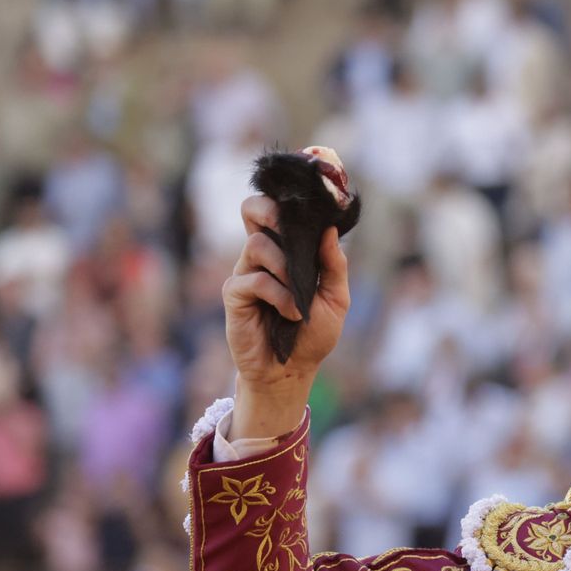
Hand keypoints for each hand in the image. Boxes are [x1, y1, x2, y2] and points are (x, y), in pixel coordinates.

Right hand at [222, 196, 349, 437]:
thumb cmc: (313, 334)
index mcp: (286, 251)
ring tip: (300, 298)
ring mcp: (246, 273)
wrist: (292, 370)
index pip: (275, 210)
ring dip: (286, 269)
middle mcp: (262, 257)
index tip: (305, 202)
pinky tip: (291, 312)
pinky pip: (254, 279)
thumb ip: (334, 265)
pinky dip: (278, 294)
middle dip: (270, 211)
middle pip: (253, 210)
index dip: (283, 199)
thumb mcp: (335, 299)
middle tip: (288, 229)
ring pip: (258, 244)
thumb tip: (329, 230)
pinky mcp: (235, 295)